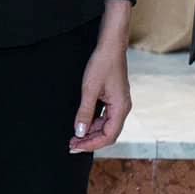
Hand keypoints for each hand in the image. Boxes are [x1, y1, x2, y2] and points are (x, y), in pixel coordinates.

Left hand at [70, 9, 132, 152]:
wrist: (110, 46)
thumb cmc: (102, 64)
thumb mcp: (89, 89)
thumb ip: (84, 112)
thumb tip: (79, 133)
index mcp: (121, 108)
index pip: (108, 136)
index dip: (92, 144)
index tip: (76, 147)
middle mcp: (123, 108)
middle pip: (108, 133)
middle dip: (90, 140)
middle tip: (71, 145)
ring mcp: (119, 103)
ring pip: (106, 125)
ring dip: (91, 132)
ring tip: (74, 136)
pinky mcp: (114, 98)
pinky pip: (105, 116)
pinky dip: (93, 122)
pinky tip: (81, 123)